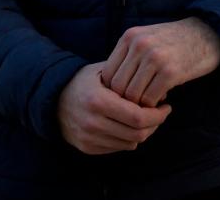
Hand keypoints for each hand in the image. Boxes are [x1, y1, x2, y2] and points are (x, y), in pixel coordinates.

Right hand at [57, 61, 171, 153]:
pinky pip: (119, 148)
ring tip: (145, 119)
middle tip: (160, 114)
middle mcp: (92, 122)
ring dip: (143, 132)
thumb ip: (129, 77)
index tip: (166, 106)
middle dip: (155, 124)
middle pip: (138, 133)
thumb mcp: (102, 71)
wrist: (52, 100)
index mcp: (98, 100)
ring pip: (131, 143)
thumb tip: (159, 88)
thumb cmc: (83, 82)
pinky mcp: (87, 148)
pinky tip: (128, 126)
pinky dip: (128, 139)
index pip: (138, 117)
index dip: (157, 115)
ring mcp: (89, 138)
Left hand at [99, 18, 219, 106]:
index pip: (107, 72)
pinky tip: (162, 101)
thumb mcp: (146, 38)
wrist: (208, 34)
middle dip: (125, 101)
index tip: (124, 96)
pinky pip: (151, 98)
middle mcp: (139, 45)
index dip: (112, 90)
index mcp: (129, 37)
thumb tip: (110, 87)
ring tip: (149, 103)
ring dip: (140, 105)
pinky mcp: (170, 72)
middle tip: (136, 105)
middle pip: (118, 86)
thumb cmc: (173, 41)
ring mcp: (154, 58)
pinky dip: (154, 105)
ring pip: (133, 95)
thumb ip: (128, 56)